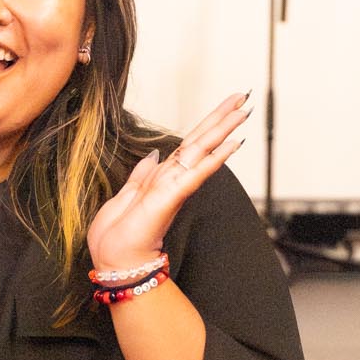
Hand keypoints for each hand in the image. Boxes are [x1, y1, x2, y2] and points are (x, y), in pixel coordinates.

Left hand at [88, 92, 251, 272]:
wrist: (115, 262)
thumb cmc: (118, 237)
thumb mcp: (125, 196)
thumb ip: (141, 175)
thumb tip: (153, 155)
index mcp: (162, 178)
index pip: (189, 144)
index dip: (207, 124)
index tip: (225, 107)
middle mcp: (173, 180)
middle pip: (201, 141)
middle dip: (222, 118)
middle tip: (244, 98)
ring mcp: (174, 188)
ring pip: (202, 152)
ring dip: (223, 130)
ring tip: (243, 112)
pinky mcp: (171, 198)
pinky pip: (196, 174)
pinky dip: (214, 159)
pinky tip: (232, 144)